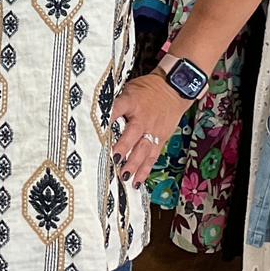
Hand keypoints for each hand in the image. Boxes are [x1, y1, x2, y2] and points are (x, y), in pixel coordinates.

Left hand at [109, 71, 191, 186]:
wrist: (174, 89)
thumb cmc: (147, 90)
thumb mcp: (130, 89)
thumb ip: (116, 102)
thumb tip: (95, 112)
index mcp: (132, 101)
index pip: (118, 107)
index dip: (109, 116)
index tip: (98, 126)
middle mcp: (142, 117)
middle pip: (132, 132)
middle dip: (123, 146)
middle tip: (114, 158)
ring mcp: (152, 130)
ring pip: (143, 148)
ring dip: (133, 163)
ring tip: (123, 175)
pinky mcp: (160, 139)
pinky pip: (152, 156)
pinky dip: (144, 170)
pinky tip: (136, 181)